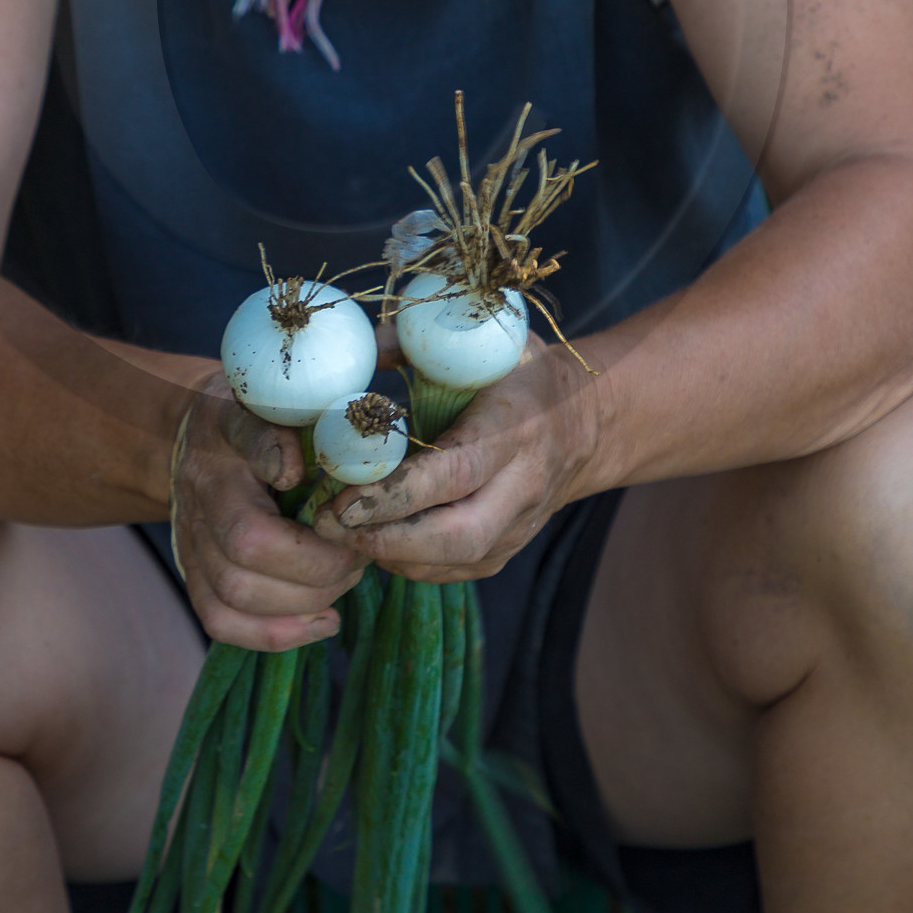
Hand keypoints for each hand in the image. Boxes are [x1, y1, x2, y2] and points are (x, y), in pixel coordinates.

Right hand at [170, 375, 364, 648]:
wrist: (197, 439)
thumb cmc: (258, 414)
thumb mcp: (280, 395)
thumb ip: (307, 413)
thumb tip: (326, 454)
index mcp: (226, 432)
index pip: (247, 439)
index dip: (275, 456)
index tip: (306, 474)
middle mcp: (201, 489)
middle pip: (246, 546)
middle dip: (318, 563)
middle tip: (360, 551)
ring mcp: (191, 538)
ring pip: (236, 592)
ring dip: (305, 599)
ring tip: (347, 578)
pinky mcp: (192, 574)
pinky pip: (221, 620)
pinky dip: (276, 633)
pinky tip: (323, 621)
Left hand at [308, 335, 602, 580]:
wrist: (585, 423)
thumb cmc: (522, 374)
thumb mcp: (484, 344)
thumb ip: (422, 342)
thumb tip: (366, 344)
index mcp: (516, 427)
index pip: (455, 472)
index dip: (396, 493)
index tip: (343, 500)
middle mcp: (523, 485)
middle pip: (457, 534)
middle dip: (386, 537)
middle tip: (327, 525)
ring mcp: (520, 525)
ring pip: (454, 561)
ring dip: (389, 553)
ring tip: (337, 532)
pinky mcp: (508, 549)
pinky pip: (454, 570)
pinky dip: (407, 562)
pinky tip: (372, 539)